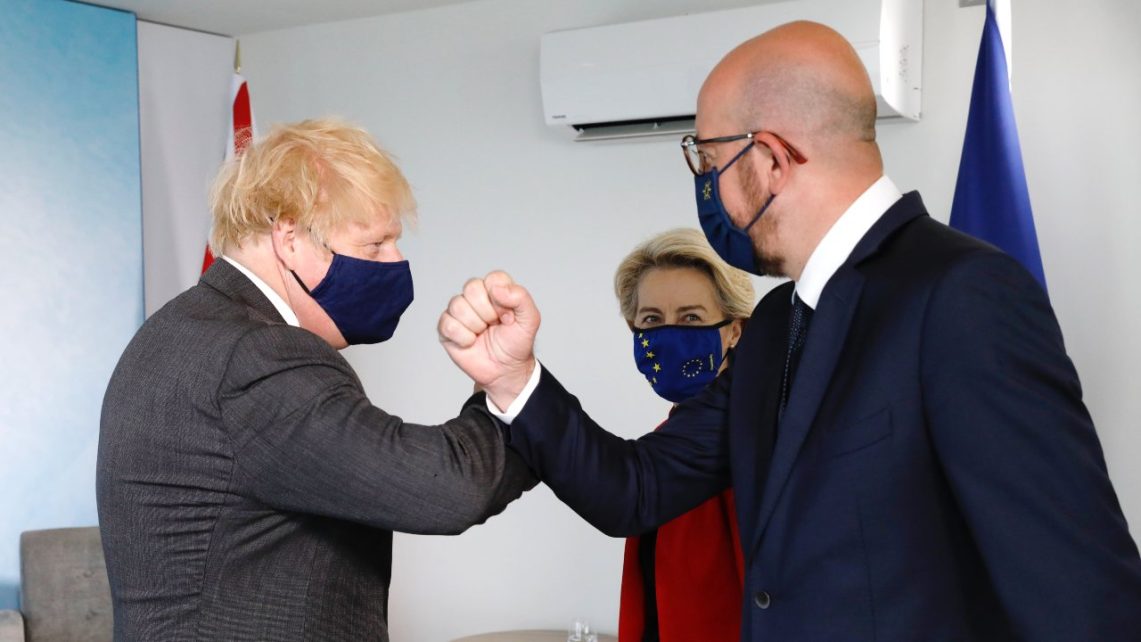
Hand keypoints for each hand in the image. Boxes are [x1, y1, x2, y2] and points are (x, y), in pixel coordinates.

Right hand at [438, 271, 538, 410]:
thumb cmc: (516, 344)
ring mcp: (459, 312)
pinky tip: (470, 342)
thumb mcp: (530, 320)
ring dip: (475, 326)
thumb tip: (497, 289)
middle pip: (472, 288)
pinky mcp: (447, 328)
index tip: (508, 317)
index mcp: (496, 289)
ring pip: (457, 305)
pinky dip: (463, 337)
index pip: (493, 279)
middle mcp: (475, 297)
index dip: (501, 300)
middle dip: (487, 312)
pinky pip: (447, 324)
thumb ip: (521, 297)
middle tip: (495, 325)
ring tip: (482, 334)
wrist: (505, 371)